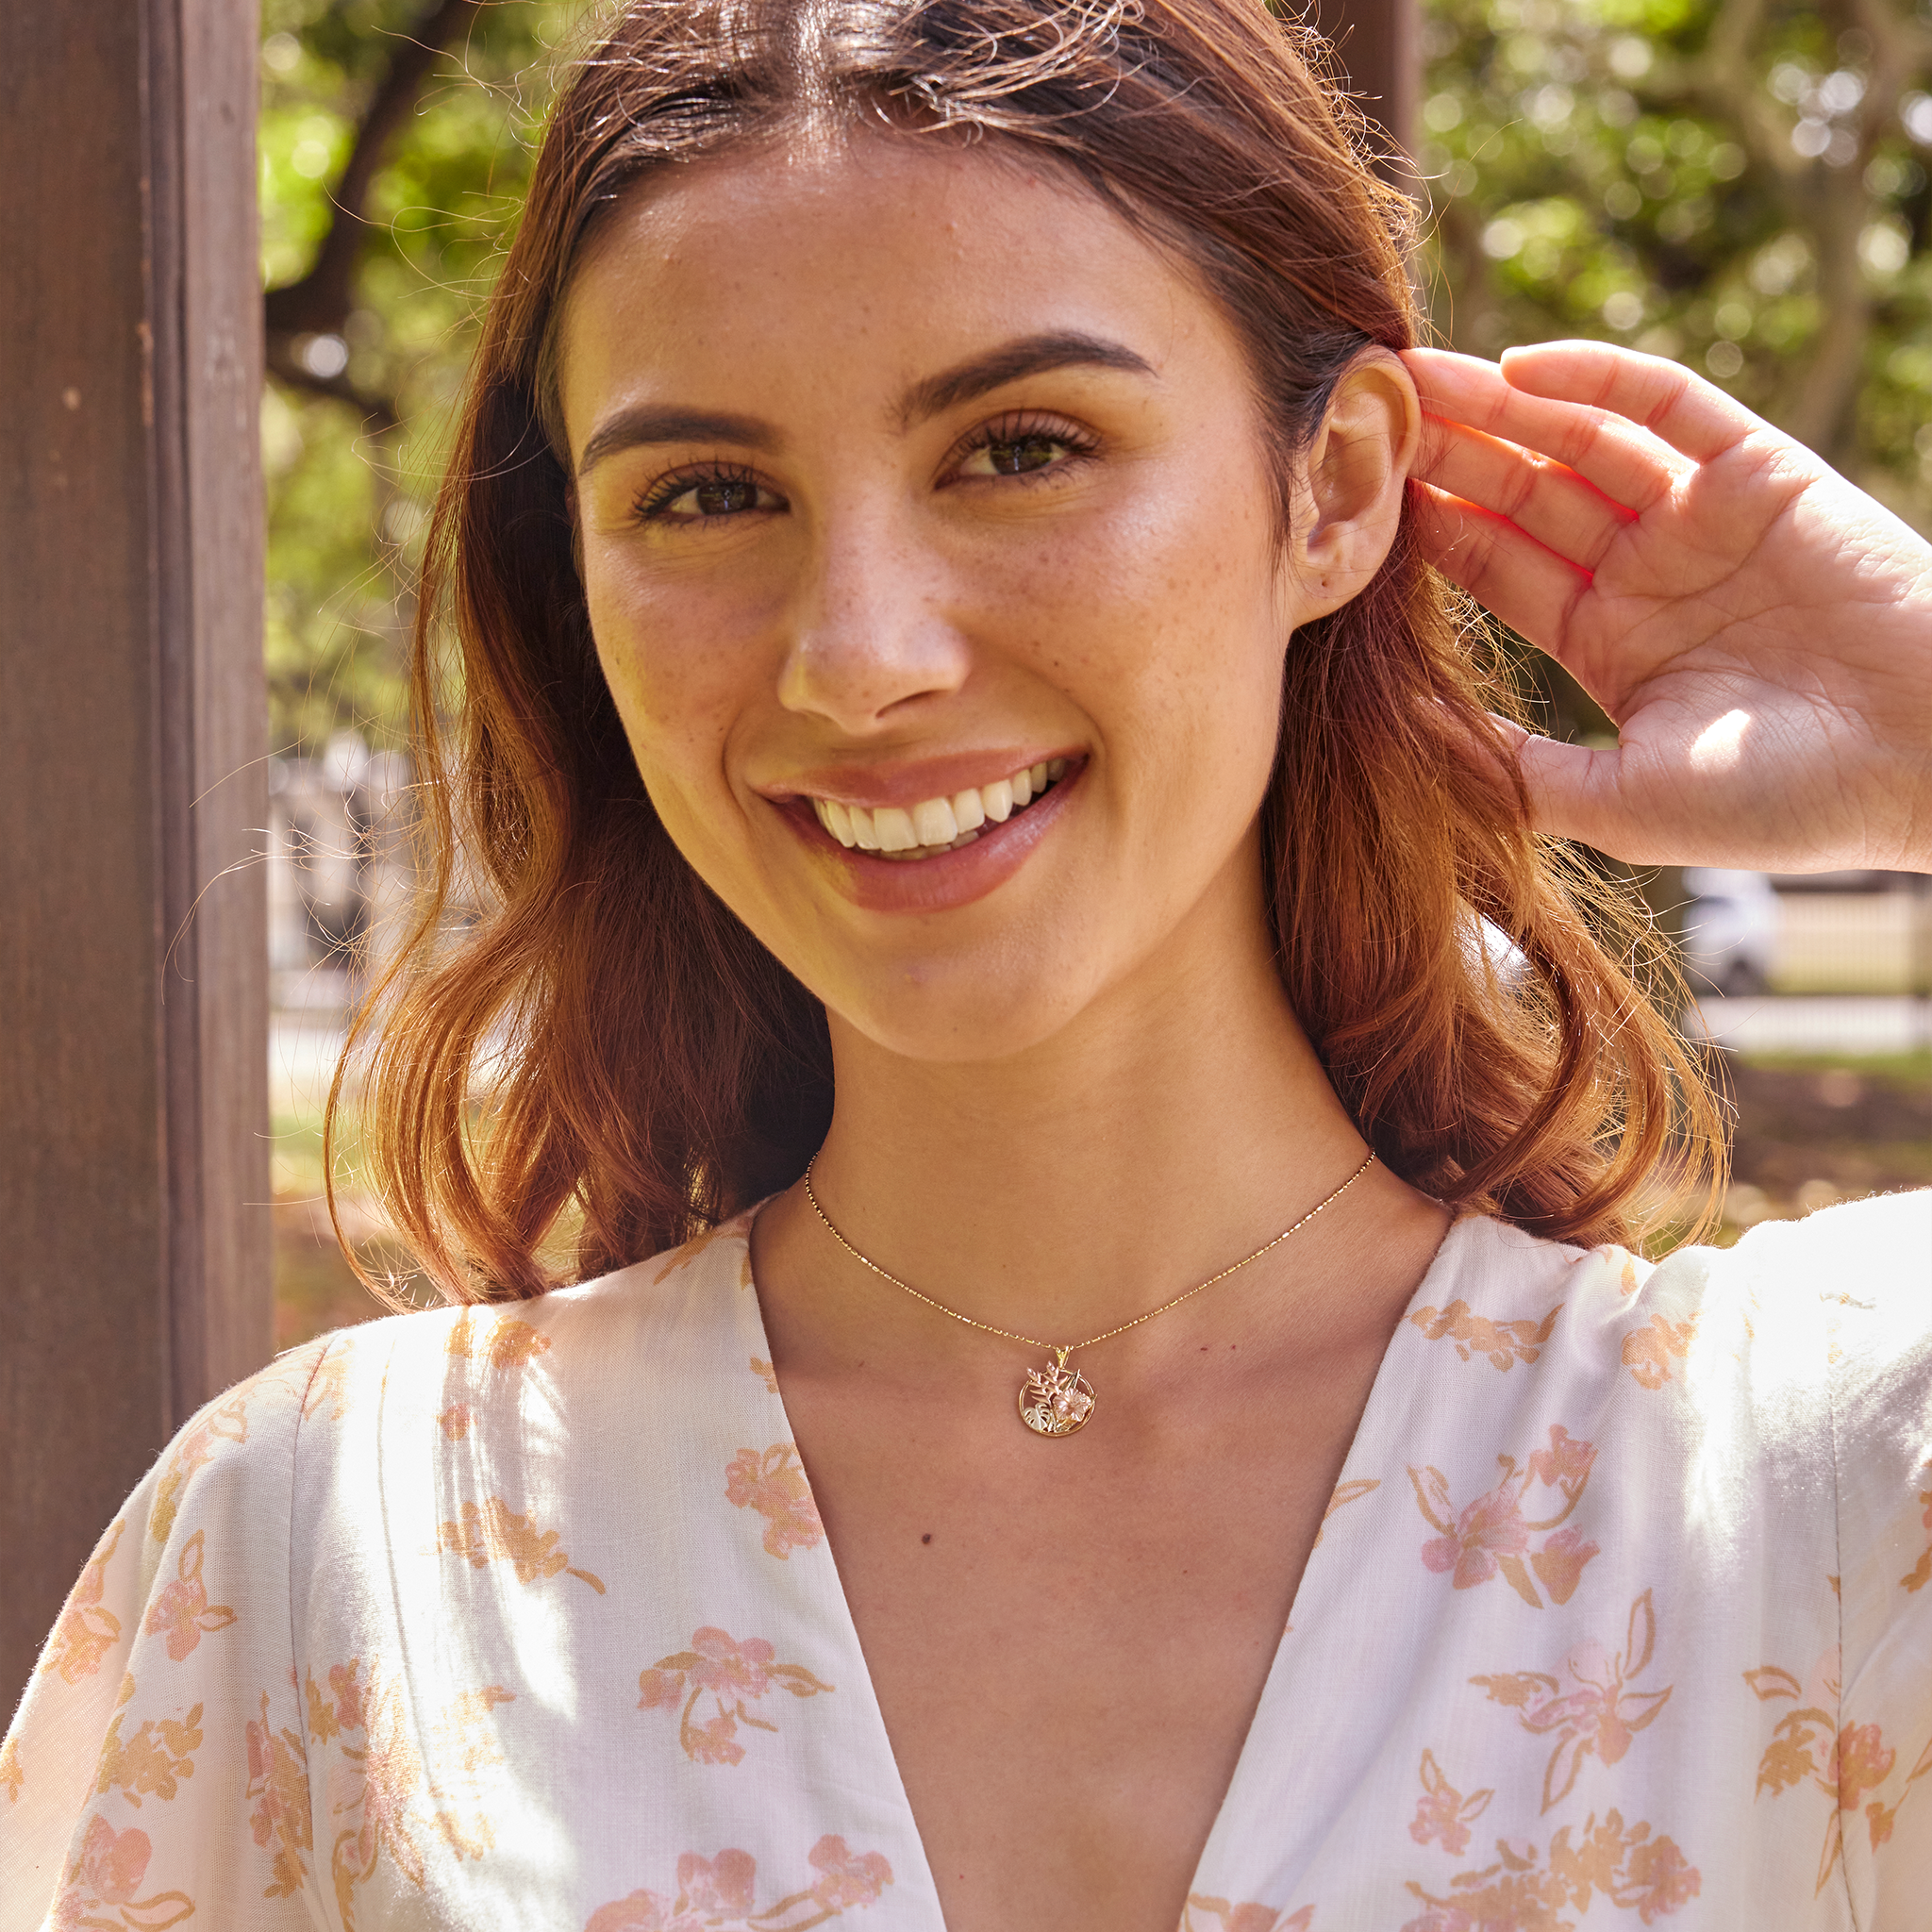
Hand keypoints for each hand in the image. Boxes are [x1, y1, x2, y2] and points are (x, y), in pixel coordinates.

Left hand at [1402, 340, 1931, 872]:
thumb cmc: (1783, 802)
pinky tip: (1517, 368)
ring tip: (1413, 380)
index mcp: (1611, 644)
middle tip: (1360, 418)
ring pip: (1580, 440)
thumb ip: (1510, 767)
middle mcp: (1650, 571)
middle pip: (1525, 493)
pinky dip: (1597, 380)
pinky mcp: (1764, 471)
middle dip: (1447, 453)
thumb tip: (1394, 735)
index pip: (1499, 568)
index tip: (1353, 502)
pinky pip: (1671, 405)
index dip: (1429, 530)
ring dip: (1498, 407)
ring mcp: (1705, 518)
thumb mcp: (1618, 799)